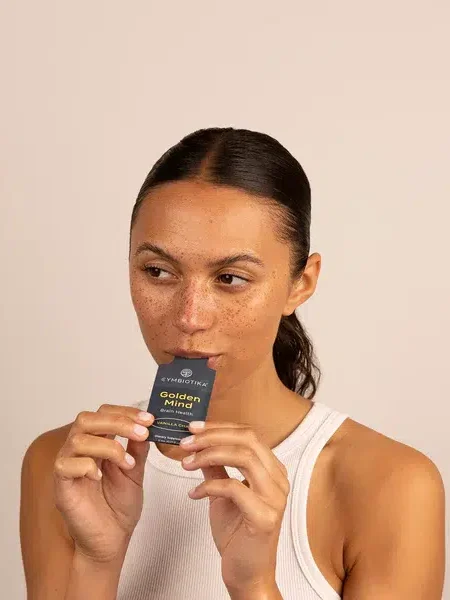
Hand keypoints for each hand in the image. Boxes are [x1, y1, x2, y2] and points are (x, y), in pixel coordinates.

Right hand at [53, 404, 153, 562]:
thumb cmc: (119, 508)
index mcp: (97, 443)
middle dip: (117, 421)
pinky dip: (86, 466)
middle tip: (142, 432)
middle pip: (86, 419)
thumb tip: (146, 425)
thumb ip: (137, 449)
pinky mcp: (61, 486)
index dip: (125, 412)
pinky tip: (100, 477)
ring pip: (77, 440)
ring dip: (108, 446)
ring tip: (127, 463)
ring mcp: (69, 468)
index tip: (149, 419)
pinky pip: (64, 465)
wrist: (111, 541)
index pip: (103, 414)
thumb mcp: (135, 472)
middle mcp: (80, 451)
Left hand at [180, 420, 289, 592]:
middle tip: (186, 442)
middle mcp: (278, 480)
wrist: (247, 574)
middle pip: (248, 439)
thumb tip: (197, 443)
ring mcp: (275, 498)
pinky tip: (193, 494)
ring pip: (244, 457)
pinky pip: (234, 488)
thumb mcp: (223, 493)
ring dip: (209, 455)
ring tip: (186, 463)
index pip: (248, 434)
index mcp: (272, 470)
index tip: (192, 427)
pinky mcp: (264, 517)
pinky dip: (208, 486)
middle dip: (212, 436)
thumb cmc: (238, 534)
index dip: (219, 426)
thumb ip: (216, 468)